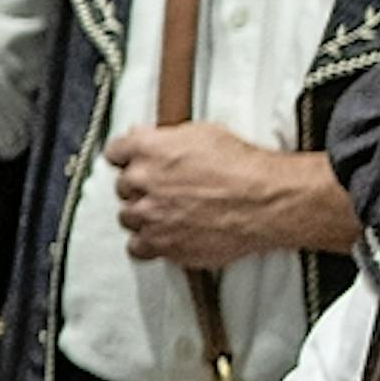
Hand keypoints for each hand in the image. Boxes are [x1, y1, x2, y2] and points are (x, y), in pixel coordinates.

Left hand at [104, 122, 305, 269]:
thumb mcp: (203, 133)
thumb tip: (151, 141)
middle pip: (123, 187)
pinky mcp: (160, 244)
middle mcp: (142, 181)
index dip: (126, 157)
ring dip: (144, 215)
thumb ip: (166, 139)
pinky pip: (137, 247)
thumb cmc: (243, 167)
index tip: (130, 162)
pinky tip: (164, 235)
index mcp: (148, 149)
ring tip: (170, 213)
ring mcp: (149, 215)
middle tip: (165, 189)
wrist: (264, 201)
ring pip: (128, 217)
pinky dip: (148, 243)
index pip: (115, 152)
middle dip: (141, 187)